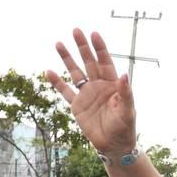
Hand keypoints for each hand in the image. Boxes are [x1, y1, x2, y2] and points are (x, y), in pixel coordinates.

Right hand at [46, 29, 137, 156]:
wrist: (114, 145)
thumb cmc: (125, 127)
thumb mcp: (127, 110)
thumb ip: (125, 92)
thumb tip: (125, 74)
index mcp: (112, 84)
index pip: (105, 61)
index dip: (100, 48)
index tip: (94, 34)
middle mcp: (98, 86)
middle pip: (89, 62)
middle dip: (82, 47)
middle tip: (76, 30)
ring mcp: (87, 94)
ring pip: (75, 72)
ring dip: (67, 59)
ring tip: (59, 43)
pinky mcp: (77, 106)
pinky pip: (65, 91)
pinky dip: (57, 82)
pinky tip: (48, 71)